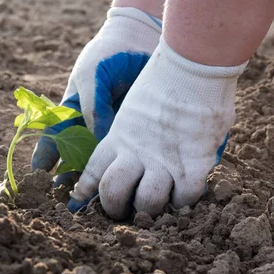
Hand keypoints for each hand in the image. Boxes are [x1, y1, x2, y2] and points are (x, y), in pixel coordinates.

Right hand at [31, 7, 161, 184]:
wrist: (140, 40)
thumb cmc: (109, 55)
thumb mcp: (93, 77)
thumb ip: (93, 108)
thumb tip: (98, 140)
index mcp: (74, 107)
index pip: (56, 135)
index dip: (46, 154)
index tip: (38, 174)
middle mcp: (92, 121)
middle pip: (76, 152)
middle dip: (69, 174)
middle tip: (64, 197)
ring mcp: (114, 126)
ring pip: (100, 157)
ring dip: (94, 177)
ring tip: (89, 198)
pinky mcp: (134, 129)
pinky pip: (124, 151)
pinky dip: (119, 167)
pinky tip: (119, 182)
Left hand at [68, 37, 246, 218]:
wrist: (194, 63)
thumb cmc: (165, 75)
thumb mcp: (134, 102)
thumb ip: (126, 128)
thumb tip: (114, 143)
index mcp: (119, 136)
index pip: (94, 171)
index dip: (86, 192)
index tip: (79, 202)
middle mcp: (137, 153)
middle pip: (113, 194)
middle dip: (115, 209)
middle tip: (125, 211)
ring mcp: (165, 161)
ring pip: (148, 203)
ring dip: (152, 210)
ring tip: (160, 205)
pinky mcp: (194, 166)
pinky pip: (186, 198)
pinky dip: (186, 201)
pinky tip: (186, 194)